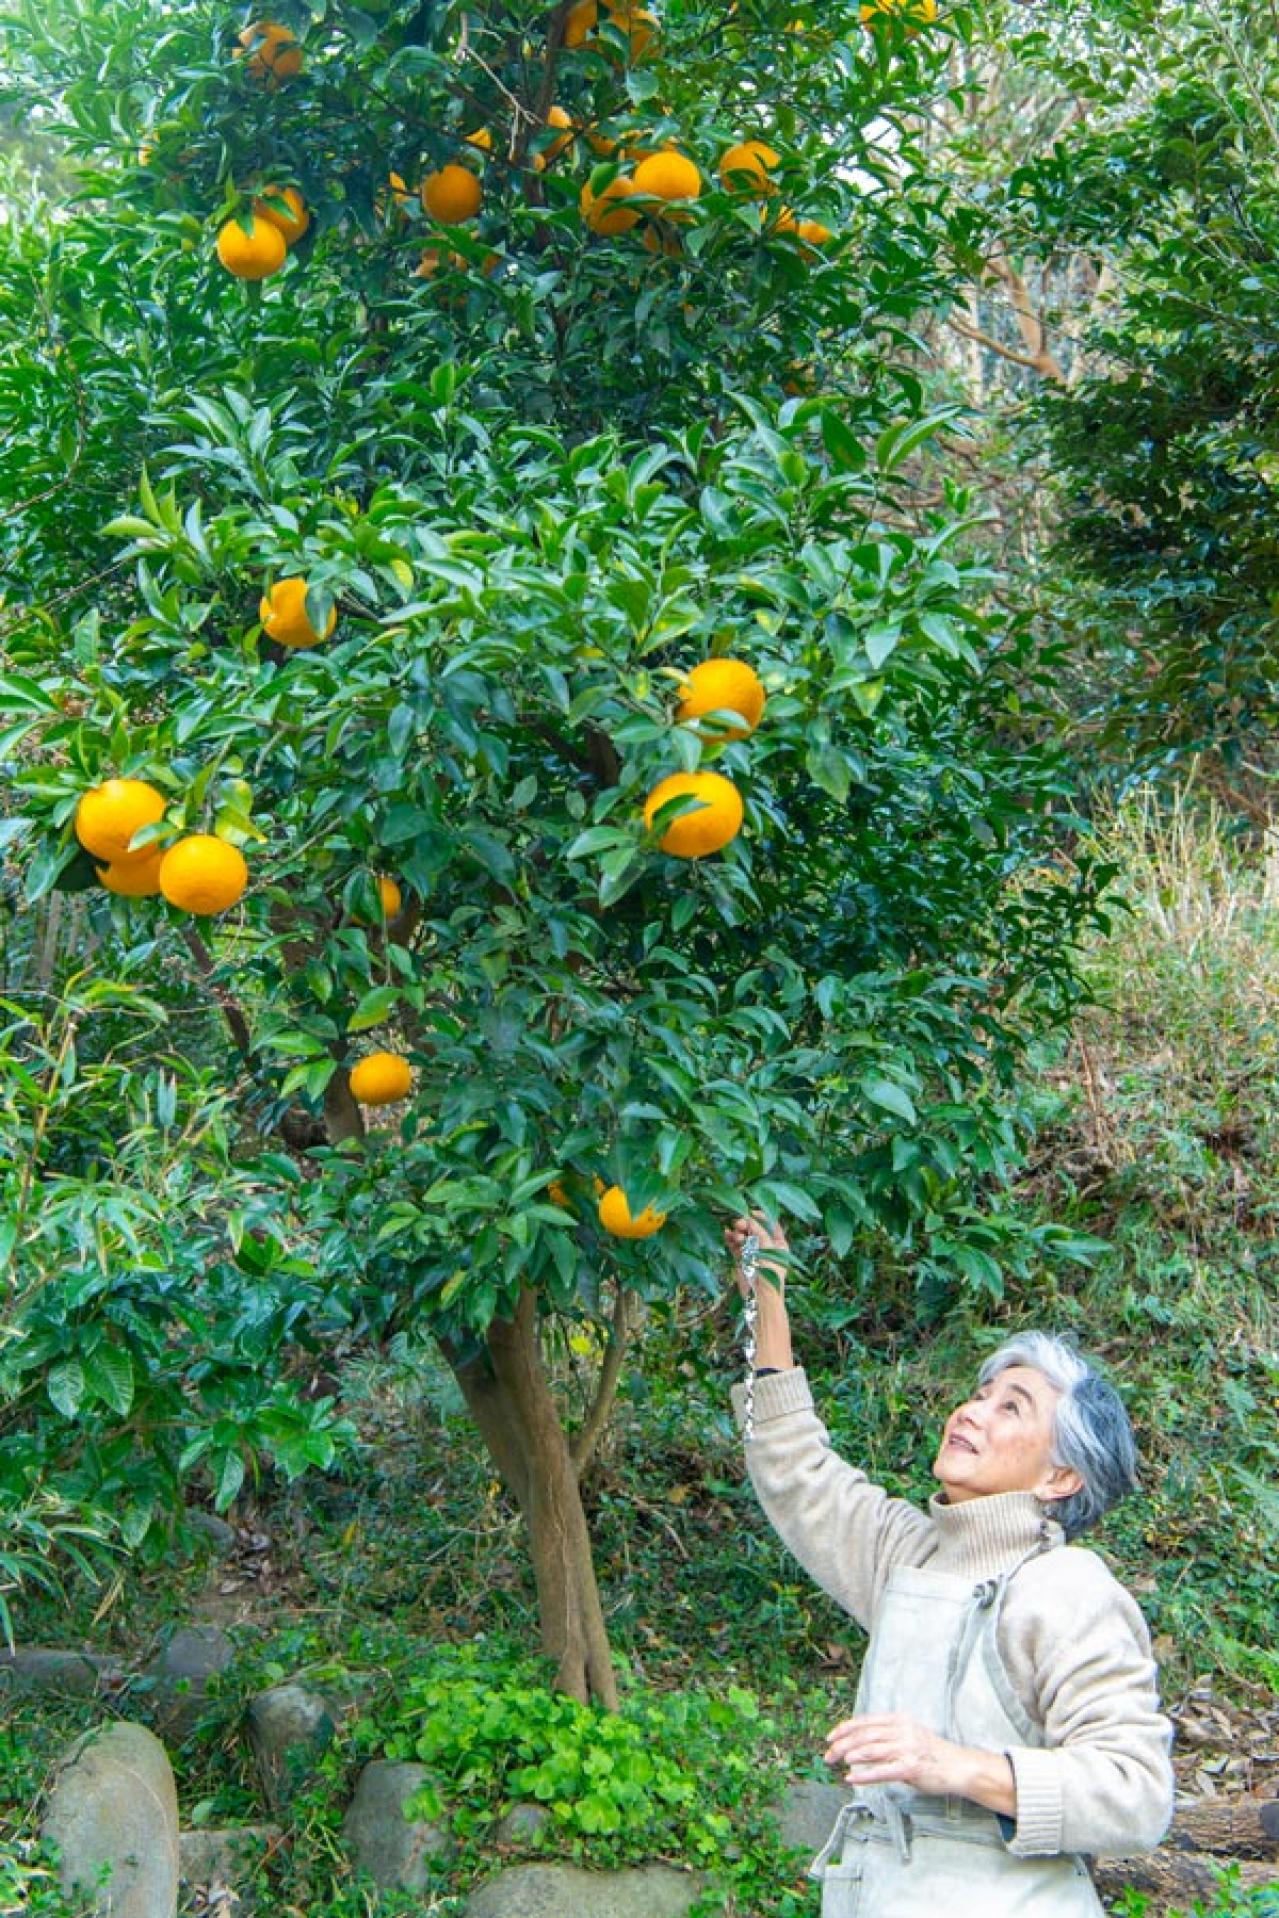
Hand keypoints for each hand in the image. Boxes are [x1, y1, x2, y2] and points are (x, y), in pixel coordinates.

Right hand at [723, 1211, 788, 1299]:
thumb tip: (750, 1219)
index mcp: (779, 1244)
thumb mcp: (768, 1250)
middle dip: (746, 1225)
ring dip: (738, 1233)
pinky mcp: (742, 1259)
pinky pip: (735, 1245)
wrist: (760, 1297)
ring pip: (744, 1237)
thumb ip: (759, 1233)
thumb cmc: (771, 1274)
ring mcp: (753, 1252)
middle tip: (738, 1223)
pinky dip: (731, 1240)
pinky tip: (726, 1234)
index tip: (750, 1212)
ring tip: (734, 1234)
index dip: (761, 1217)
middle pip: (755, 1230)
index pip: (771, 1225)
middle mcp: (766, 1246)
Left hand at [823, 1713, 972, 1797]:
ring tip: (837, 1761)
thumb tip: (858, 1744)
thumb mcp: (909, 1735)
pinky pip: (882, 1771)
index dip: (845, 1728)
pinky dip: (864, 1775)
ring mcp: (907, 1749)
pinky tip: (851, 1778)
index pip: (865, 1721)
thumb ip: (887, 1736)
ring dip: (850, 1755)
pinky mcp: (910, 1768)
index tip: (830, 1737)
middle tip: (828, 1755)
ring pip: (871, 1750)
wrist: (958, 1767)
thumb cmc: (930, 1754)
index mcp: (899, 1720)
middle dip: (843, 1744)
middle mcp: (902, 1731)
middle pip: (865, 1735)